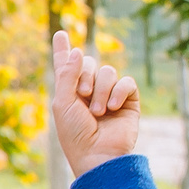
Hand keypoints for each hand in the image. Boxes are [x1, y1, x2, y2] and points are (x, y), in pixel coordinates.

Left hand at [51, 29, 141, 174]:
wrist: (98, 155)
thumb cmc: (75, 134)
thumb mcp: (64, 103)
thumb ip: (68, 75)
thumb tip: (77, 50)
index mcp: (69, 92)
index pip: (66, 66)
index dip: (63, 50)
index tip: (60, 33)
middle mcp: (88, 90)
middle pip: (88, 62)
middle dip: (84, 76)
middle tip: (82, 96)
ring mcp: (109, 94)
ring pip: (107, 71)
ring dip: (100, 91)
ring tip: (98, 112)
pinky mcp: (128, 100)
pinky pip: (126, 82)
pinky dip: (118, 92)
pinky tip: (112, 108)